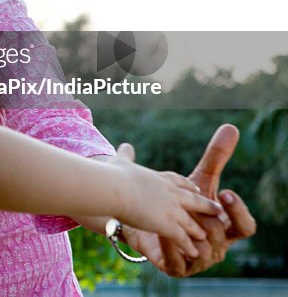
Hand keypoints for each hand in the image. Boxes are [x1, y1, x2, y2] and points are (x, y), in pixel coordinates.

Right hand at [108, 143, 225, 258]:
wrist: (115, 189)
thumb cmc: (115, 176)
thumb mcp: (122, 162)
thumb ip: (126, 156)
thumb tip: (125, 145)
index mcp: (161, 179)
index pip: (179, 182)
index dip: (188, 186)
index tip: (195, 188)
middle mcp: (171, 194)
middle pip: (194, 200)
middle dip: (205, 206)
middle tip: (217, 209)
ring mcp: (172, 210)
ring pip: (191, 223)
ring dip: (197, 230)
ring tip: (205, 236)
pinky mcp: (168, 226)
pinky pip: (182, 239)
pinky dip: (187, 246)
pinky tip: (193, 252)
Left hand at [122, 125, 256, 275]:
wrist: (147, 218)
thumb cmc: (182, 201)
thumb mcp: (200, 180)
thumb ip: (216, 158)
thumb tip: (231, 127)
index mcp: (227, 226)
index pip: (246, 227)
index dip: (238, 212)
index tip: (225, 192)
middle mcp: (217, 245)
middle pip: (222, 237)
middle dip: (209, 222)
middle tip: (195, 207)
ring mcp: (198, 259)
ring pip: (202, 251)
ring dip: (189, 234)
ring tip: (176, 221)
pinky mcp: (177, 267)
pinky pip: (178, 261)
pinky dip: (170, 246)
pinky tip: (161, 232)